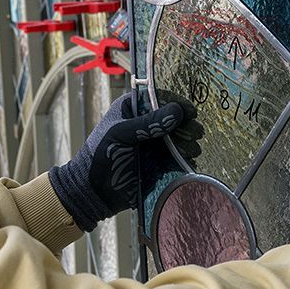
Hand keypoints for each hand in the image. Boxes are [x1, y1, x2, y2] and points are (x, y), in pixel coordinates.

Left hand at [49, 92, 204, 230]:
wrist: (95, 191)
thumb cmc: (101, 156)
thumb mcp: (121, 134)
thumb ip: (148, 123)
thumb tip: (177, 111)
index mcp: (132, 108)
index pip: (159, 97)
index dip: (176, 103)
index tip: (190, 112)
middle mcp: (146, 122)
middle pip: (174, 117)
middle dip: (185, 125)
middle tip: (194, 133)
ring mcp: (154, 143)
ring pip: (179, 137)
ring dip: (187, 142)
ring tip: (190, 149)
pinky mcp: (160, 162)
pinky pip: (178, 156)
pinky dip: (185, 157)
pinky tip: (188, 160)